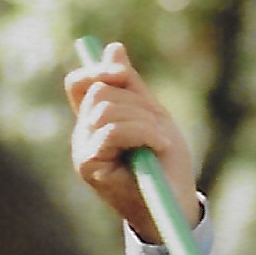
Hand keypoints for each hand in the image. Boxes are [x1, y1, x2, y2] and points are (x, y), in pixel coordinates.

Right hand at [65, 42, 200, 239]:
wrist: (175, 206)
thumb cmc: (167, 166)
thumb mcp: (152, 117)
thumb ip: (132, 87)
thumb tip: (114, 48)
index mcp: (94, 123)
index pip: (80, 83)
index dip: (99, 71)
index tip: (122, 74)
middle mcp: (82, 136)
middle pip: (100, 92)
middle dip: (138, 103)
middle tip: (161, 129)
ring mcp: (82, 151)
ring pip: (107, 108)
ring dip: (144, 120)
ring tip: (162, 142)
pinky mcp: (88, 166)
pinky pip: (112, 130)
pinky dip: (143, 132)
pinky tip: (160, 146)